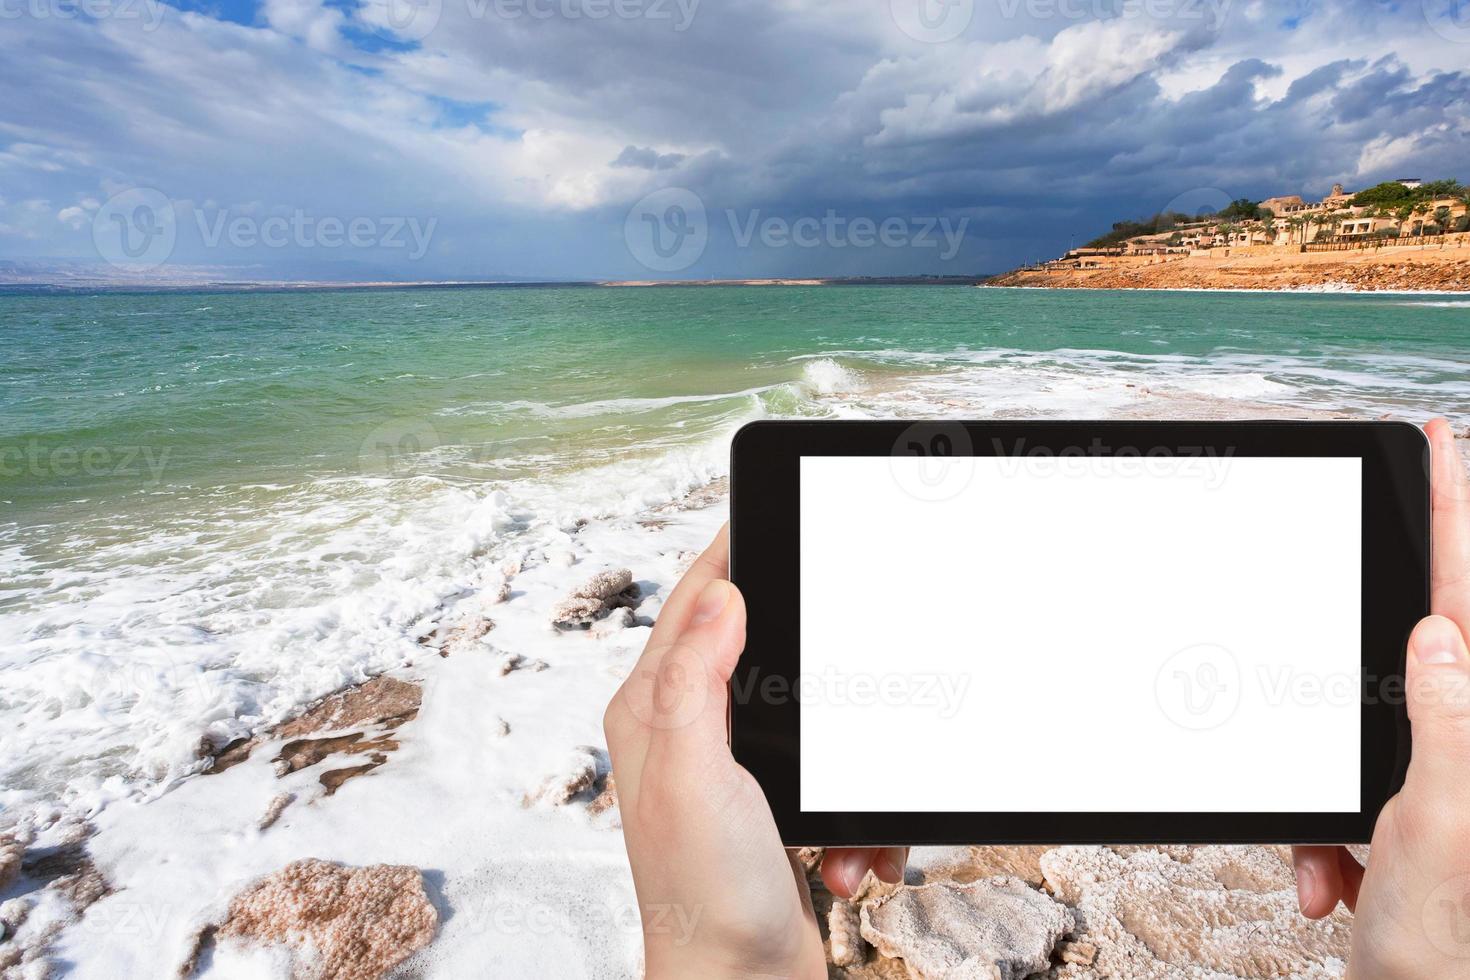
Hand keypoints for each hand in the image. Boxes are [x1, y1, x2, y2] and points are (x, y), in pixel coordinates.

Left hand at [604, 524, 906, 978]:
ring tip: (838, 828)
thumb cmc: (702, 896)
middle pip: (760, 647)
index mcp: (655, 710)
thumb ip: (695, 680)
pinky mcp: (778, 807)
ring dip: (846, 766)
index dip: (734, 550)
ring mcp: (736, 770)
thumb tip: (720, 595)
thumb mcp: (694, 775)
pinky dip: (856, 821)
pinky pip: (838, 779)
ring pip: (814, 715)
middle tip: (852, 652)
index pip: (696, 601)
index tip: (774, 511)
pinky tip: (847, 860)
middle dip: (817, 663)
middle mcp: (689, 731)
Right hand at [1294, 418, 1469, 976]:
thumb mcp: (1436, 836)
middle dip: (1348, 719)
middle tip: (1342, 776)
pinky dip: (1331, 842)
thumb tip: (1443, 637)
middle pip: (1409, 678)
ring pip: (1367, 747)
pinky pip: (1354, 799)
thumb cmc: (1450, 957)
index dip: (1459, 513)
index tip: (1445, 441)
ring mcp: (1449, 783)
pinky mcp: (1423, 818)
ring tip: (1336, 877)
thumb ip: (1448, 728)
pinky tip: (1337, 888)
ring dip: (1332, 812)